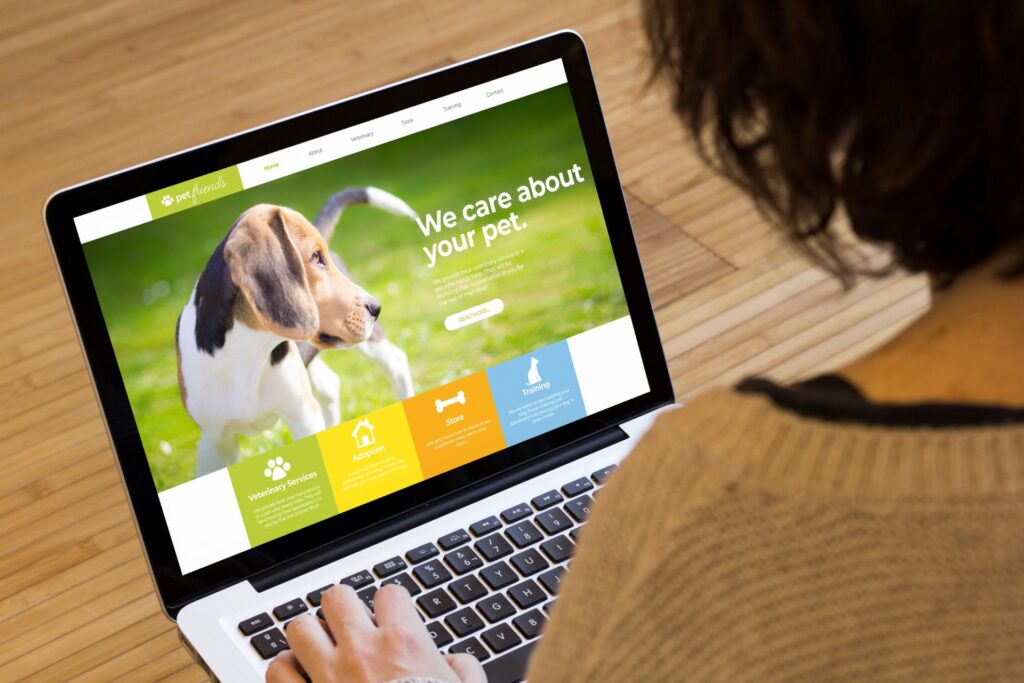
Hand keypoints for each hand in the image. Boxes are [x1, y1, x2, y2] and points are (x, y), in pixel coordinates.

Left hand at [266, 583, 485, 682]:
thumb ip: (463, 670)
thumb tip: (456, 662)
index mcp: (403, 644)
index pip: (389, 594)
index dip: (391, 605)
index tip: (391, 618)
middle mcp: (362, 651)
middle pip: (337, 597)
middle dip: (343, 610)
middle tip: (349, 626)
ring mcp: (328, 676)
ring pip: (300, 628)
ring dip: (309, 636)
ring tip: (319, 647)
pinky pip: (278, 671)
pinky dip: (285, 670)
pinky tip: (298, 675)